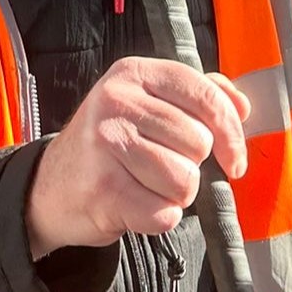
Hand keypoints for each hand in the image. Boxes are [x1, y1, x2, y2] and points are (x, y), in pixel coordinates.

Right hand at [26, 56, 250, 258]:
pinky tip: (135, 206)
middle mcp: (116, 101)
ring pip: (185, 180)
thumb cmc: (108, 147)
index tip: (234, 158)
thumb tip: (242, 106)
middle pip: (199, 143)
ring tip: (146, 187)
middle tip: (161, 169)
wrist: (49, 187)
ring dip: (175, 195)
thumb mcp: (146, 104)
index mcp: (133, 73)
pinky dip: (159, 218)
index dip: (232, 132)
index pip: (206, 95)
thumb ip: (196, 97)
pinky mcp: (103, 189)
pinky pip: (164, 213)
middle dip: (192, 166)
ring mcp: (105, 144)